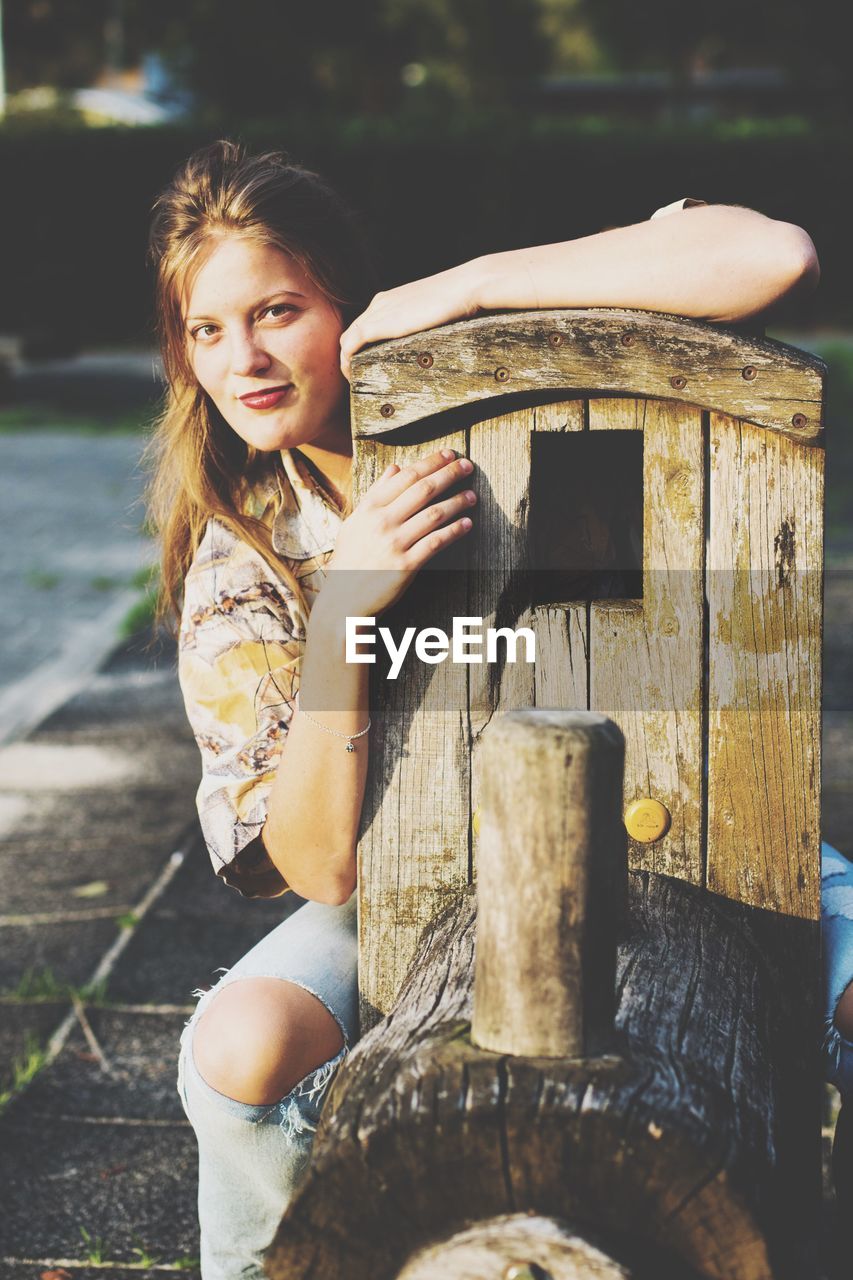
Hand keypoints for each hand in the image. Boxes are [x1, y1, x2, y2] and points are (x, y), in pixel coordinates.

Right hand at [315, 449, 476, 618]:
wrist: (343, 598)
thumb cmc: (350, 559)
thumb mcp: (355, 522)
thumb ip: (376, 494)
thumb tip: (395, 468)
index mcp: (369, 508)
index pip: (405, 476)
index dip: (430, 463)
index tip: (448, 455)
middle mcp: (382, 522)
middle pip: (422, 490)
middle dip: (448, 474)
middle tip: (467, 466)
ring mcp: (394, 543)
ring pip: (433, 514)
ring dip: (457, 502)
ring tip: (472, 496)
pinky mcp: (405, 565)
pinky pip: (435, 542)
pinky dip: (454, 531)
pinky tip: (467, 524)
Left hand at [339, 258, 486, 380]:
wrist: (465, 287)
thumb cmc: (460, 299)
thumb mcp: (437, 312)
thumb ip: (426, 323)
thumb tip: (436, 338)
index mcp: (392, 299)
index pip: (367, 323)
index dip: (362, 345)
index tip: (368, 364)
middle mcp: (379, 304)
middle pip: (353, 332)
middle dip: (352, 355)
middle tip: (359, 377)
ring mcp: (376, 313)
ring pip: (348, 340)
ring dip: (348, 361)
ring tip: (356, 381)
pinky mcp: (377, 325)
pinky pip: (350, 346)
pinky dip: (347, 362)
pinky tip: (354, 376)